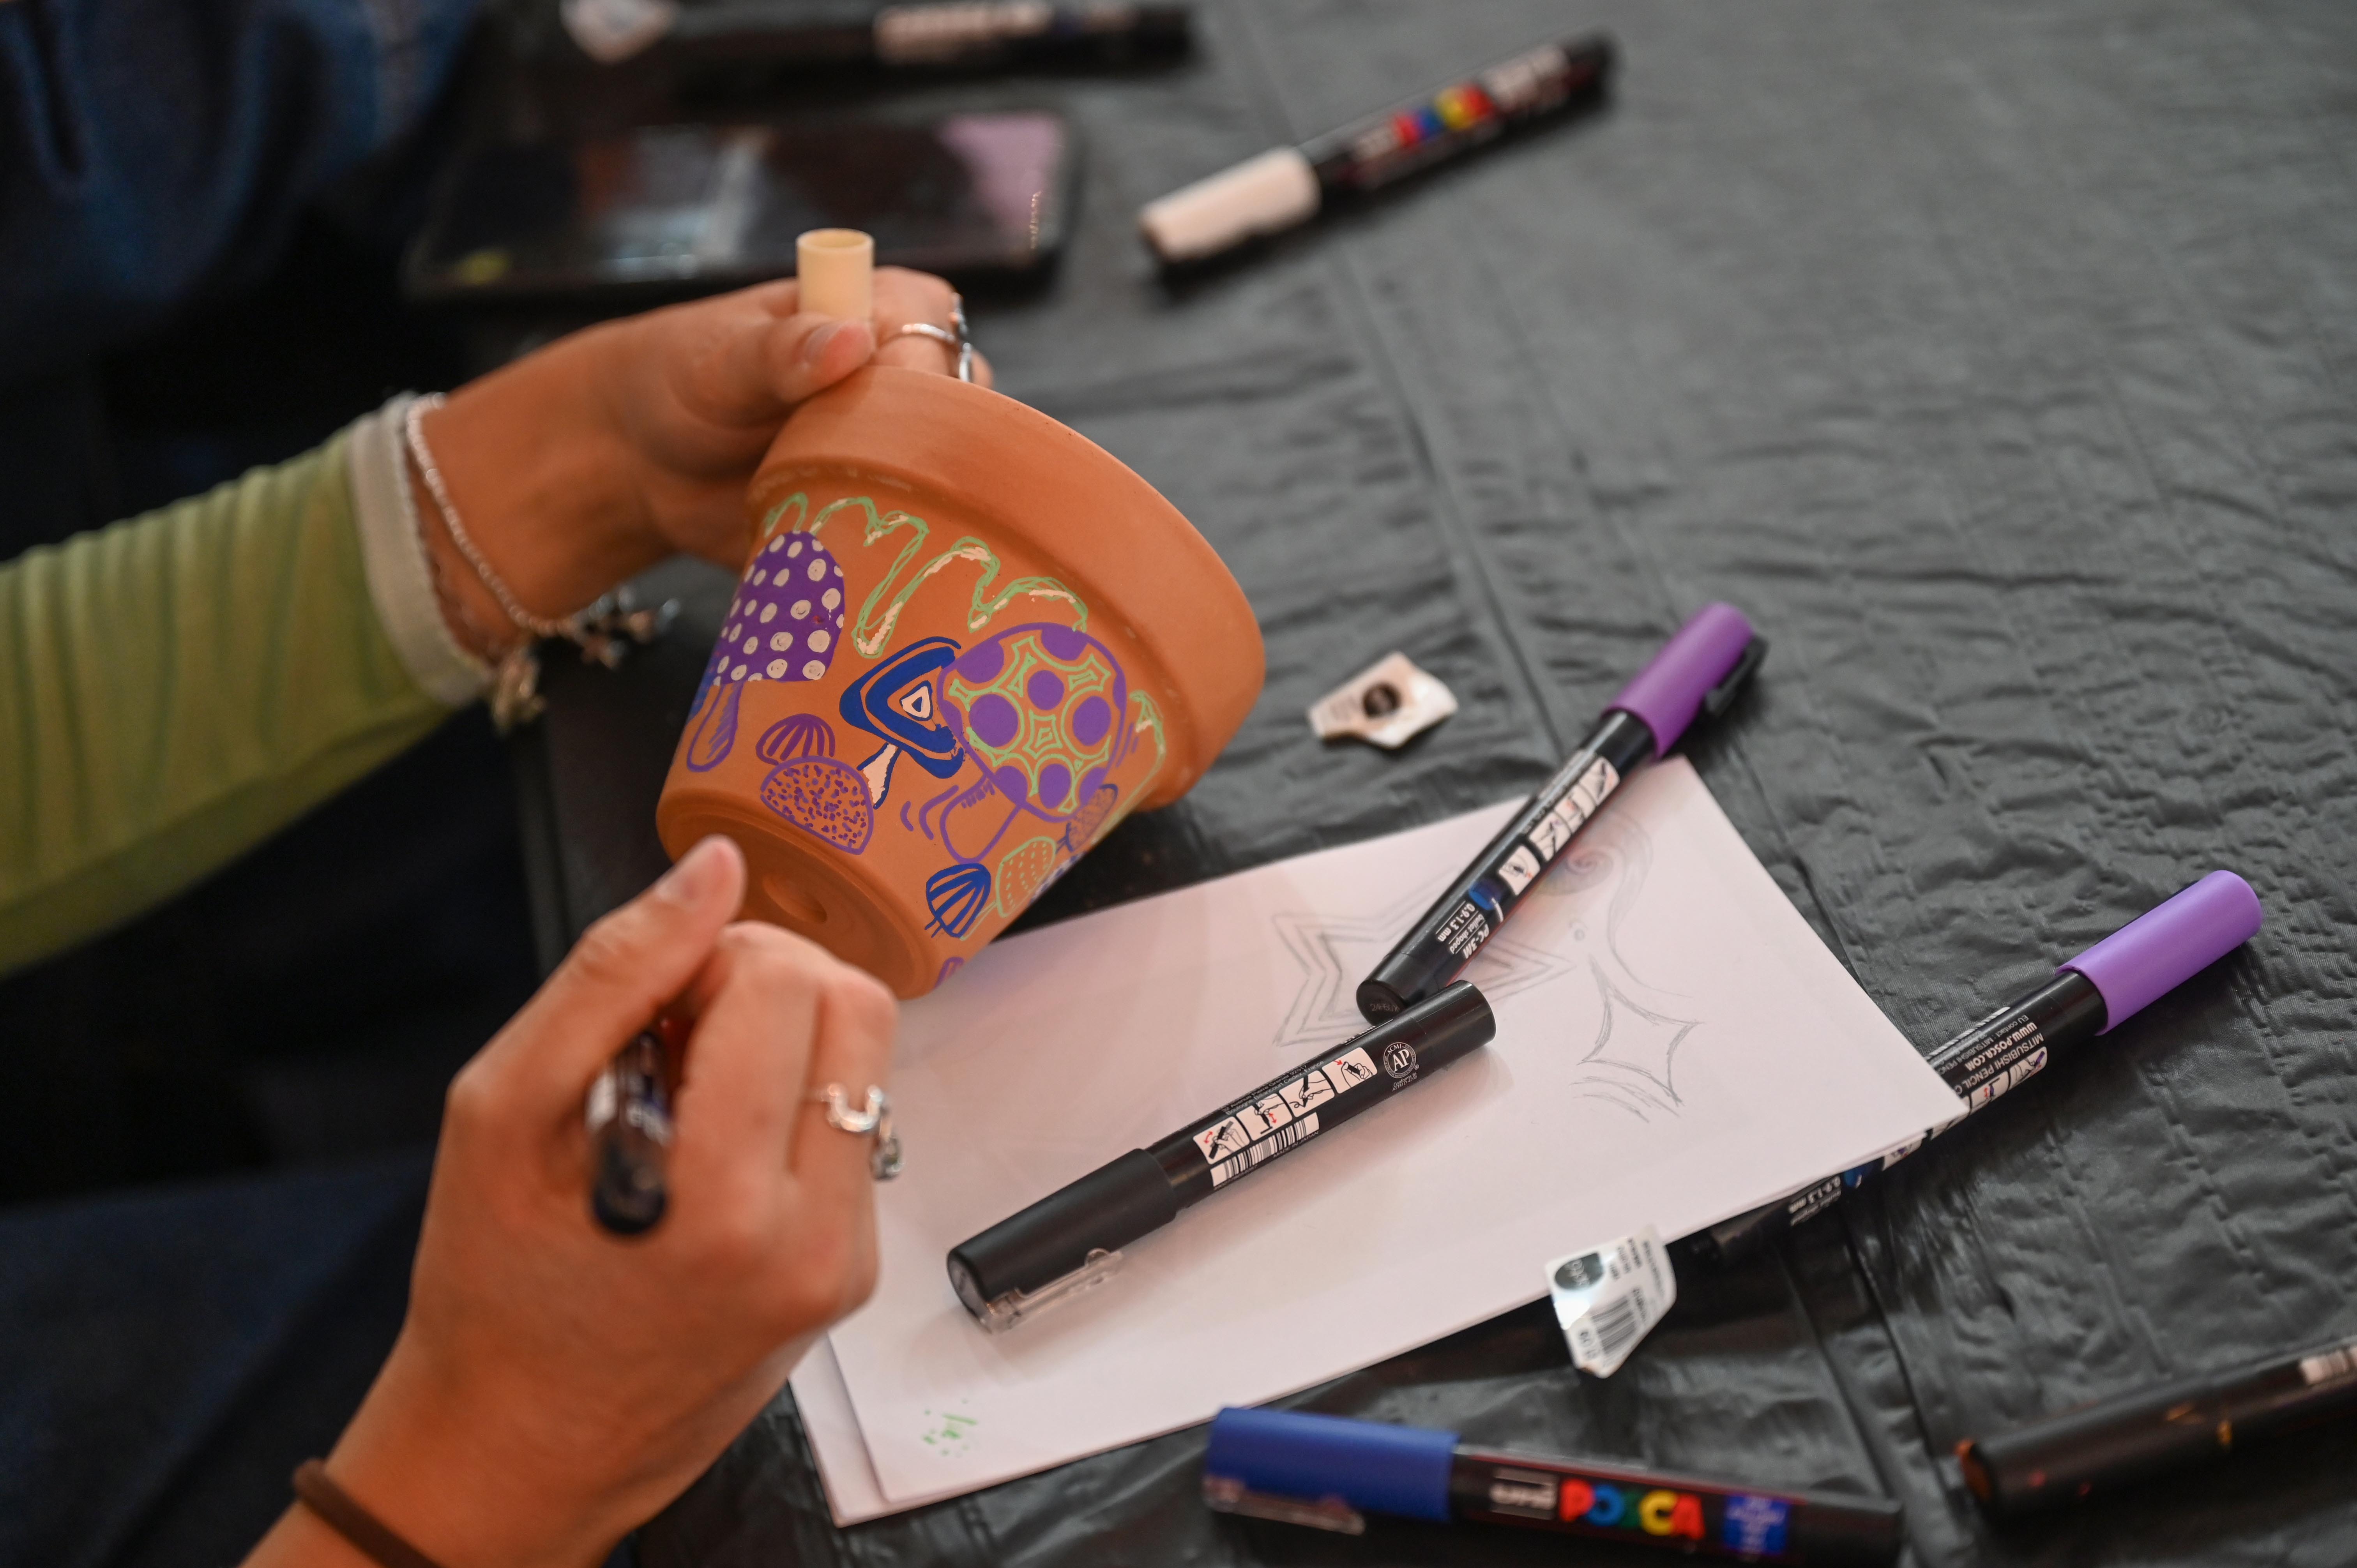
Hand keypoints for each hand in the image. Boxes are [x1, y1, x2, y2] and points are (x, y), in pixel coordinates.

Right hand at [243, 836, 897, 1567]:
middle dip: (765, 986)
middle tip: (673, 1039)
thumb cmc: (491, 1287)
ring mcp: (840, 1261)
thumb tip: (712, 869)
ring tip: (689, 1098)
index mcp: (719, 1200)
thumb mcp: (500, 1110)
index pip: (787, 980)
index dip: (711, 960)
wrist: (519, 1443)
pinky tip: (713, 1153)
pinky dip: (793, 1111)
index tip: (650, 1012)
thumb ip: (616, 973)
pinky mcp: (850, 1274)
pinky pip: (858, 1132)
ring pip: (869, 1062)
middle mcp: (807, 1237)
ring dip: (786, 1044)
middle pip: (856, 1006)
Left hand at [415, 269, 992, 654]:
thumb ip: (780, 351)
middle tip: (848, 490)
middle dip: (914, 465)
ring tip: (844, 530)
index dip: (908, 393)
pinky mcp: (891, 512)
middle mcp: (915, 381)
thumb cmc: (680, 382)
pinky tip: (855, 570)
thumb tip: (849, 341)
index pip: (938, 350)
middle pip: (965, 425)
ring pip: (954, 488)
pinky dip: (890, 564)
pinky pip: (919, 541)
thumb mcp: (718, 361)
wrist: (641, 464)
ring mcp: (909, 451)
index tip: (857, 430)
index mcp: (888, 312)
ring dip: (905, 518)